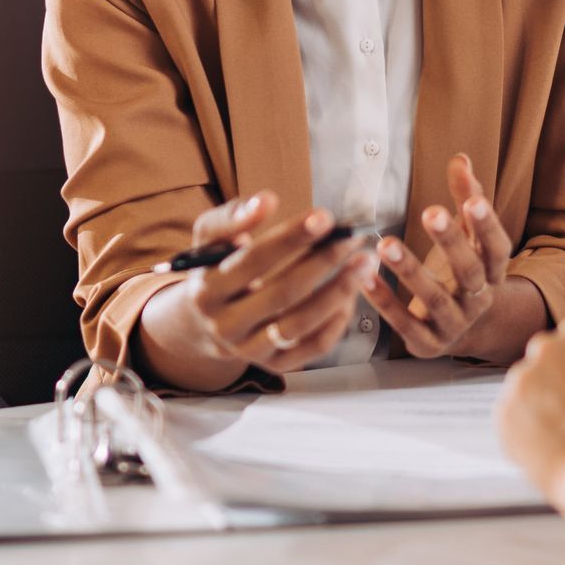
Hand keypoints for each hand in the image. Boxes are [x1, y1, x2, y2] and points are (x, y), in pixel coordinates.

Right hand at [149, 191, 379, 378]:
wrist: (200, 322)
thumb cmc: (215, 269)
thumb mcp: (209, 240)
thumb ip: (232, 217)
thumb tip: (266, 200)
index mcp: (207, 290)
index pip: (253, 261)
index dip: (291, 238)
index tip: (325, 217)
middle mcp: (225, 326)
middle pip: (282, 294)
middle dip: (323, 263)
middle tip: (353, 238)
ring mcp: (249, 350)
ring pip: (300, 325)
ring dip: (338, 292)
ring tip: (364, 264)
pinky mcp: (273, 364)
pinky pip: (312, 348)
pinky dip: (336, 322)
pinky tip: (352, 295)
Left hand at [367, 154, 516, 358]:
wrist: (461, 330)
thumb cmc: (460, 271)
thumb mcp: (468, 237)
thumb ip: (465, 198)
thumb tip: (461, 159)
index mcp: (492, 271)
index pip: (497, 247)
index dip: (488, 225)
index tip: (473, 200)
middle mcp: (479, 299)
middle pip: (470, 272)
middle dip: (450, 242)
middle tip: (430, 211)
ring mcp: (455, 324)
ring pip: (435, 300)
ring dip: (410, 271)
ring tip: (386, 244)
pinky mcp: (428, 344)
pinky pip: (406, 324)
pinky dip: (385, 301)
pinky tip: (364, 277)